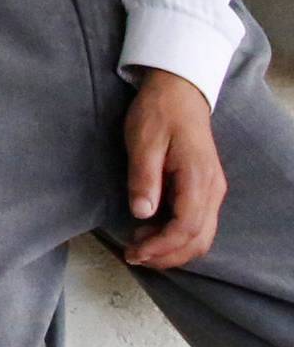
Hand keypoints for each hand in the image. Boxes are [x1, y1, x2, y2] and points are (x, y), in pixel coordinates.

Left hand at [123, 68, 226, 268]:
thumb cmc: (159, 112)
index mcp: (198, 179)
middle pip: (198, 240)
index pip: (186, 229)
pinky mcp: (206, 189)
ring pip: (201, 236)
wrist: (179, 90)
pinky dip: (178, 236)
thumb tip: (141, 213)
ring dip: (173, 249)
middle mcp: (212, 190)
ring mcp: (212, 190)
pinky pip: (198, 224)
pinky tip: (153, 232)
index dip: (161, 247)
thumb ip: (144, 178)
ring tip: (141, 247)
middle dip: (167, 255)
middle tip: (134, 256)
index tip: (135, 252)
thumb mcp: (143, 140)